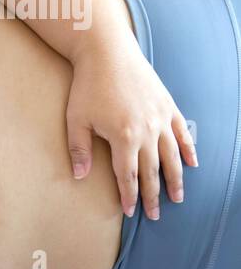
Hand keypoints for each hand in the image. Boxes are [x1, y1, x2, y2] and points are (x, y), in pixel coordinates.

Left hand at [66, 37, 196, 218]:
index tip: (130, 212)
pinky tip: (192, 163)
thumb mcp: (76, 120)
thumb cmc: (87, 86)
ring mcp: (161, 118)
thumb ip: (78, 150)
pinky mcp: (168, 106)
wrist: (108, 53)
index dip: (129, 196)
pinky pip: (183, 133)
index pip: (127, 175)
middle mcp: (147, 131)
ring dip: (175, 178)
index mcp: (124, 137)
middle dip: (153, 195)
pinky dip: (189, 149)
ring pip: (172, 156)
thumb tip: (79, 177)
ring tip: (178, 197)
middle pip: (152, 170)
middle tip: (156, 215)